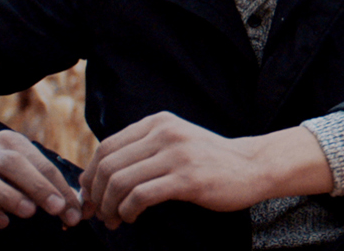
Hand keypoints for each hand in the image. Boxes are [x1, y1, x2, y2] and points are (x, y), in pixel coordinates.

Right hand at [0, 127, 84, 230]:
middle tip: (57, 208)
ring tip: (29, 211)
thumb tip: (81, 211)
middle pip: (13, 163)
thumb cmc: (6, 184)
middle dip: (38, 186)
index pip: (41, 163)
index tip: (74, 212)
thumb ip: (54, 191)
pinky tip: (3, 222)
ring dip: (8, 195)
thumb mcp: (29, 180)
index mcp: (10, 142)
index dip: (60, 187)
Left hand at [79, 111, 330, 228]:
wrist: (253, 166)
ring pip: (120, 182)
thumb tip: (101, 174)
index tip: (91, 196)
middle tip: (99, 213)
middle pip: (108, 165)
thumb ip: (145, 148)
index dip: (91, 175)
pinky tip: (132, 217)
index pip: (106, 147)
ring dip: (110, 207)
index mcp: (158, 122)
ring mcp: (176, 155)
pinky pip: (140, 196)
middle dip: (96, 195)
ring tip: (114, 220)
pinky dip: (128, 211)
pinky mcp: (187, 178)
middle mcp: (164, 134)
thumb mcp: (176, 141)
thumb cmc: (211, 160)